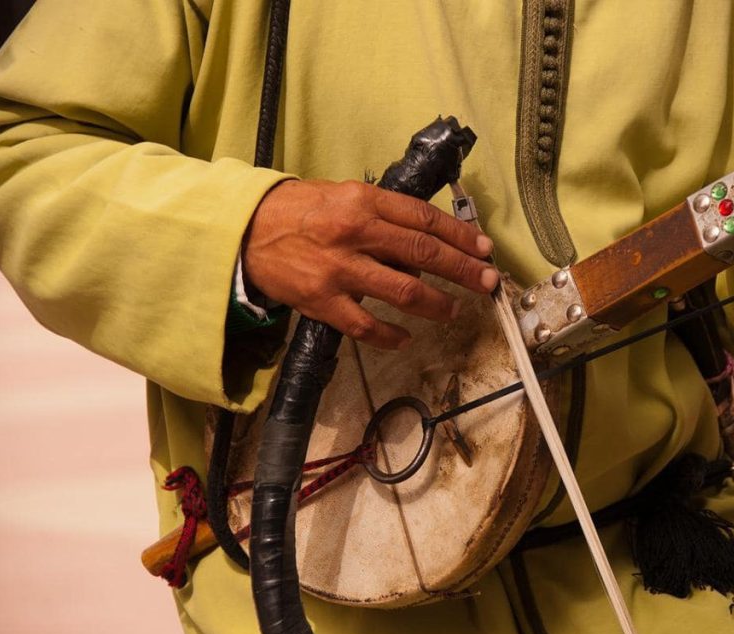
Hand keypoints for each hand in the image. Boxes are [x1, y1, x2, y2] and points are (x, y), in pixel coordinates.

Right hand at [243, 179, 498, 348]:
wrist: (245, 230)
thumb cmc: (299, 211)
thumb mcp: (343, 196)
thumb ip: (383, 215)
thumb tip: (425, 241)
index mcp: (364, 201)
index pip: (425, 219)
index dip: (460, 236)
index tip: (484, 249)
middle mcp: (356, 233)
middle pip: (424, 254)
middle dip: (463, 270)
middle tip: (488, 281)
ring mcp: (340, 269)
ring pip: (403, 292)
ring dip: (436, 305)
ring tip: (454, 311)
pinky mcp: (323, 301)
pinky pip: (366, 325)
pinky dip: (391, 335)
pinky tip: (406, 338)